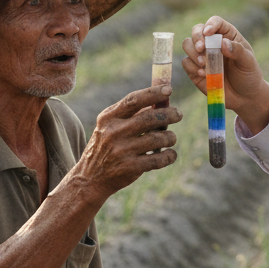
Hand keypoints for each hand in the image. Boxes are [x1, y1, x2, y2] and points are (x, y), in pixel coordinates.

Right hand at [74, 85, 181, 199]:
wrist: (89, 178)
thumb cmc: (107, 146)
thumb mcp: (110, 126)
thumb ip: (132, 114)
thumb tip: (162, 102)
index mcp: (108, 117)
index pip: (133, 100)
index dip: (153, 93)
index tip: (169, 90)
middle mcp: (113, 132)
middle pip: (149, 118)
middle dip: (169, 114)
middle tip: (178, 114)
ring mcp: (122, 151)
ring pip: (158, 138)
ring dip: (170, 137)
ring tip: (171, 138)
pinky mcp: (130, 168)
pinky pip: (158, 159)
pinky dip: (169, 155)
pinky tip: (170, 153)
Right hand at [182, 16, 268, 133]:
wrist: (244, 97)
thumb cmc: (249, 76)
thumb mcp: (248, 62)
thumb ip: (238, 51)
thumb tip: (223, 42)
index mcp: (227, 35)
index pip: (215, 22)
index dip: (210, 24)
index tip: (208, 33)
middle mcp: (212, 43)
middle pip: (197, 30)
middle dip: (197, 38)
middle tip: (202, 49)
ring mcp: (202, 56)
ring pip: (187, 44)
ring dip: (193, 53)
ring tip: (204, 64)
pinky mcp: (195, 70)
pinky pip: (186, 62)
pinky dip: (192, 66)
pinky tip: (204, 74)